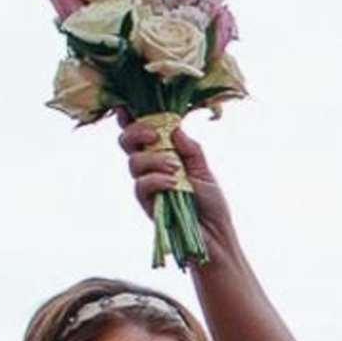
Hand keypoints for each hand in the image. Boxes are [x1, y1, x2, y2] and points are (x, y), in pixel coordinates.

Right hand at [121, 114, 235, 254]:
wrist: (215, 234)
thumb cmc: (210, 202)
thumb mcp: (204, 169)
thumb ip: (190, 148)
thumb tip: (173, 127)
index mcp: (162, 154)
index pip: (140, 133)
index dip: (130, 118)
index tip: (128, 107)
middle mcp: (150, 168)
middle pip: (126, 142)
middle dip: (136, 132)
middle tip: (155, 136)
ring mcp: (147, 185)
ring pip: (133, 163)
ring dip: (155, 160)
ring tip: (176, 169)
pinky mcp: (147, 204)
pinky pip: (141, 185)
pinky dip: (157, 180)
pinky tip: (173, 184)